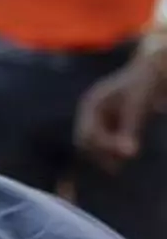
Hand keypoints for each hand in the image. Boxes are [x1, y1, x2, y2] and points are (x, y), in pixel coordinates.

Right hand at [76, 46, 166, 173]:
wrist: (153, 69)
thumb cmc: (144, 83)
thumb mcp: (137, 106)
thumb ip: (130, 130)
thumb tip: (128, 155)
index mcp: (91, 104)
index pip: (86, 134)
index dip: (102, 147)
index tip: (123, 155)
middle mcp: (90, 112)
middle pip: (85, 141)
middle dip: (99, 154)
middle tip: (116, 168)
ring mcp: (98, 116)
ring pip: (93, 143)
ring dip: (104, 154)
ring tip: (120, 166)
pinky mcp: (108, 121)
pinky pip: (103, 140)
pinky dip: (111, 149)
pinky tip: (124, 155)